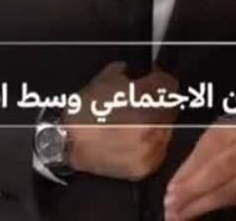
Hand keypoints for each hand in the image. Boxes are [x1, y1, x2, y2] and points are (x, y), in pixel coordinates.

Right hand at [65, 62, 178, 180]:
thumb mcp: (106, 77)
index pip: (170, 84)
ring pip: (167, 129)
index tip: (153, 79)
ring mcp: (150, 148)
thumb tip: (144, 69)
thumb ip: (130, 70)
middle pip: (171, 107)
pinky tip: (131, 138)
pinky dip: (148, 143)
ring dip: (154, 122)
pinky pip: (158, 151)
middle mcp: (152, 124)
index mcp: (145, 99)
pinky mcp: (145, 166)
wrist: (64, 142)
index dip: (159, 78)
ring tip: (132, 121)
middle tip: (141, 101)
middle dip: (158, 101)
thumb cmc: (83, 112)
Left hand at [163, 116, 235, 220]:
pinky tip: (197, 211)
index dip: (190, 174)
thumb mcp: (217, 135)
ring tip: (178, 215)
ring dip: (199, 207)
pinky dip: (214, 207)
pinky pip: (235, 202)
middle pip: (220, 177)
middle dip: (192, 194)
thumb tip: (177, 183)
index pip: (211, 156)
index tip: (171, 189)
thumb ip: (198, 157)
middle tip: (170, 207)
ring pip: (227, 195)